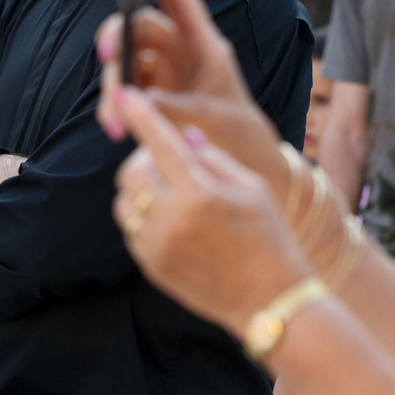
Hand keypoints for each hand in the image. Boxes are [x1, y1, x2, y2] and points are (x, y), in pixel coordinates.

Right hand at [96, 0, 287, 194]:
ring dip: (114, 87)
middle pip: (140, 27)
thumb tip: (132, 99)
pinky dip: (117, 108)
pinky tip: (116, 129)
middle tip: (108, 55)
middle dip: (119, 37)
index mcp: (204, 44)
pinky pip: (125, 91)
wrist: (242, 158)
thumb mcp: (208, 118)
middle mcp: (180, 51)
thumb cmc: (235, 131)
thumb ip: (171, 106)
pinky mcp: (151, 94)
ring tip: (114, 123)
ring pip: (126, 61)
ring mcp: (163, 72)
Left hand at [112, 87, 310, 337]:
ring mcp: (157, 247)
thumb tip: (181, 135)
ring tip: (172, 195)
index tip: (125, 95)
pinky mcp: (152, 267)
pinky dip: (145, 218)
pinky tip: (174, 221)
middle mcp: (170, 220)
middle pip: (130, 173)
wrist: (270, 299)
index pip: (159, 143)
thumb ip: (213, 158)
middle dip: (144, 159)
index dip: (141, 116)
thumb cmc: (270, 237)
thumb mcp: (252, 189)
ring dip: (141, 190)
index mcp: (199, 194)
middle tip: (169, 162)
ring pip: (124, 203)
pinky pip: (132, 230)